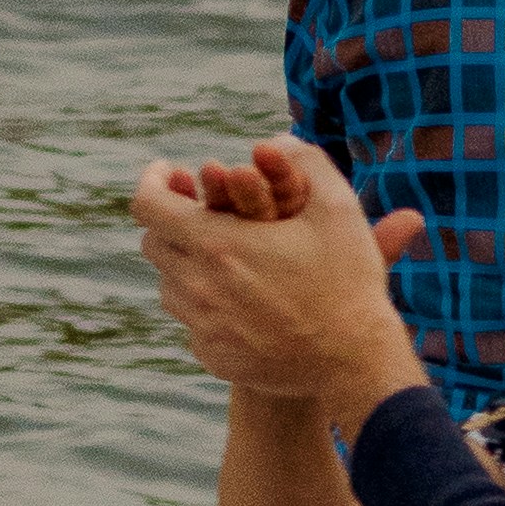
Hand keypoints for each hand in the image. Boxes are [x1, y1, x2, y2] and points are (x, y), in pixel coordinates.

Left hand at [129, 136, 430, 425]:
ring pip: (169, 286)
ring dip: (187, 266)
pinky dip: (206, 308)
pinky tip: (238, 301)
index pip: (147, 204)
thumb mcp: (338, 209)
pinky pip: (191, 324)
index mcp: (215, 243)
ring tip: (222, 257)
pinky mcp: (212, 356)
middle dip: (174, 223)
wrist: (357, 362)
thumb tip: (273, 142)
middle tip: (202, 214)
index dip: (154, 181)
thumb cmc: (349, 281)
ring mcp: (202, 325)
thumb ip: (306, 161)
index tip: (171, 172)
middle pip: (154, 244)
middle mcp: (196, 286)